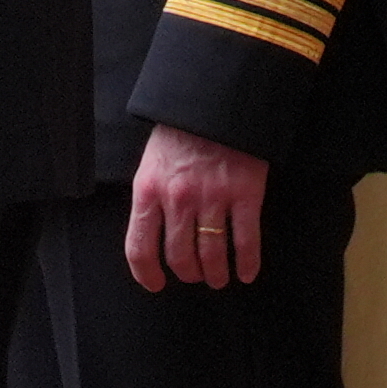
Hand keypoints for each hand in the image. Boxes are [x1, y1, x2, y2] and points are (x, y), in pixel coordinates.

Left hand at [126, 123, 270, 290]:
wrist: (215, 103)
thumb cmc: (179, 134)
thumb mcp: (151, 165)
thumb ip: (151, 198)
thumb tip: (152, 234)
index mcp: (148, 191)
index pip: (139, 246)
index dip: (146, 273)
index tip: (155, 284)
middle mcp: (177, 200)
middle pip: (179, 255)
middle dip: (187, 273)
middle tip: (195, 277)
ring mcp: (212, 198)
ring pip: (211, 253)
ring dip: (215, 273)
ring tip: (219, 280)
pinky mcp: (245, 194)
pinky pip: (246, 239)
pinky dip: (247, 262)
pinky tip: (247, 274)